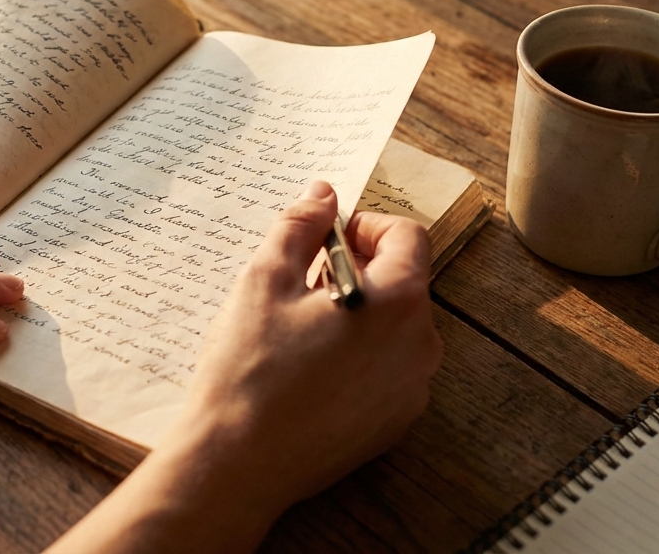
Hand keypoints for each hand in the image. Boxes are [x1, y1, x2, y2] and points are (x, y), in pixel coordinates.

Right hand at [47, 180, 440, 552]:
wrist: (237, 464)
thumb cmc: (249, 369)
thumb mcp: (264, 280)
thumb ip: (300, 226)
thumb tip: (322, 194)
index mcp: (397, 302)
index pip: (406, 236)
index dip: (363, 226)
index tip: (323, 239)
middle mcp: (420, 346)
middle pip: (402, 283)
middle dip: (355, 270)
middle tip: (298, 283)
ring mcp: (411, 390)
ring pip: (393, 328)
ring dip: (355, 314)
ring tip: (297, 330)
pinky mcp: (394, 424)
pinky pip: (386, 370)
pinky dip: (357, 358)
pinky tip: (307, 371)